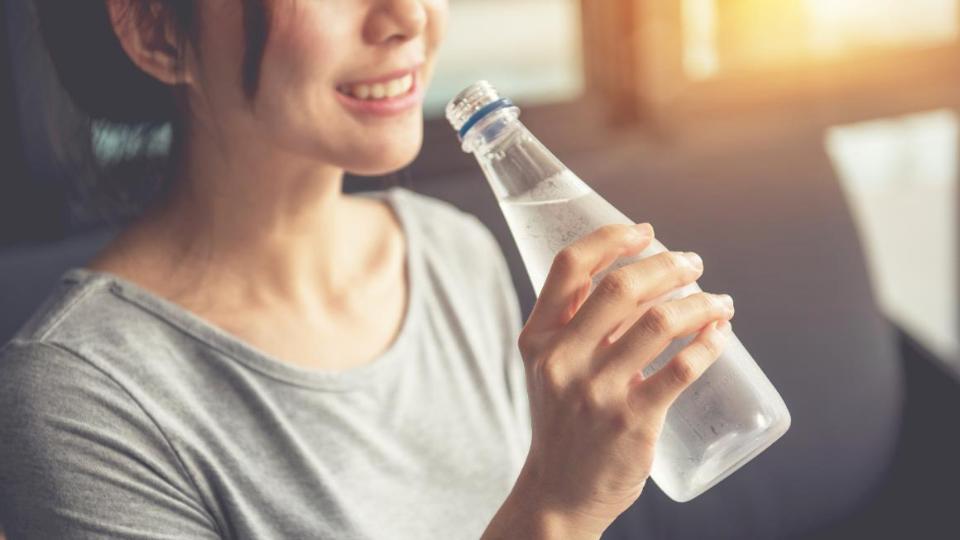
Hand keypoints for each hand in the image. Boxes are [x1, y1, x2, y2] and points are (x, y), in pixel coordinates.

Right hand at [485, 223, 733, 538]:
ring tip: (720, 302)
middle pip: (621, 286)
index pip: (569, 267)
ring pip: (659, 322)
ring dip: (700, 302)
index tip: (644, 231)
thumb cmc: (563, 420)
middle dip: (668, 264)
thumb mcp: (552, 369)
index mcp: (538, 338)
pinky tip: (721, 334)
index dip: (610, 237)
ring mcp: (596, 391)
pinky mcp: (631, 420)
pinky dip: (709, 343)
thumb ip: (582, 326)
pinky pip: (681, 369)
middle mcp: (562, 360)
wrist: (558, 492)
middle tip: (693, 263)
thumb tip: (643, 278)